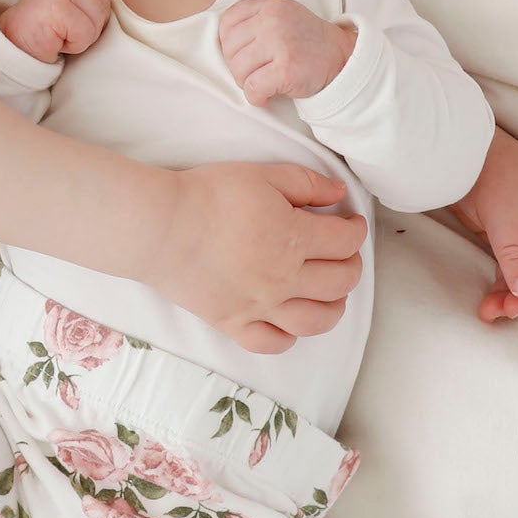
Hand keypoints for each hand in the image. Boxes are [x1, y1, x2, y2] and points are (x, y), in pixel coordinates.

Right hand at [0, 0, 110, 64]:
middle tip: (63, 28)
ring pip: (96, 20)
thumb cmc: (41, 28)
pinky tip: (55, 40)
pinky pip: (85, 35)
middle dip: (89, 23)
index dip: (90, 3)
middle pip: (102, 1)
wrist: (12, 45)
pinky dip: (73, 45)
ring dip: (81, 37)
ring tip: (59, 33)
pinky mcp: (58, 10)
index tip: (67, 13)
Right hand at [162, 161, 365, 354]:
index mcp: (294, 238)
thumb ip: (306, 183)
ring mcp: (260, 306)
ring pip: (316, 321)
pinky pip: (272, 343)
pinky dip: (288, 337)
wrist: (160, 227)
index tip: (351, 223)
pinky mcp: (234, 323)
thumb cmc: (208, 195)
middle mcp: (284, 278)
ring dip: (334, 307)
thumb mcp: (262, 174)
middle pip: (340, 282)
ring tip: (330, 293)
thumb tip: (340, 195)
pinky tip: (288, 321)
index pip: (346, 242)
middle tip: (344, 254)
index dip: (356, 230)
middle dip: (352, 266)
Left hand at [218, 0, 356, 106]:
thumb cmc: (306, 41)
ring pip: (238, 70)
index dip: (228, 42)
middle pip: (229, 49)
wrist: (341, 58)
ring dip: (247, 83)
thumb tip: (222, 43)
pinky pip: (253, 88)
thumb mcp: (282, 16)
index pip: (227, 21)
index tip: (243, 53)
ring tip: (263, 82)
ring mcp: (280, 44)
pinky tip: (267, 96)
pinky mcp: (286, 69)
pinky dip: (256, 97)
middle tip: (257, 71)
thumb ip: (254, 20)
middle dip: (238, 66)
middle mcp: (272, 21)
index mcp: (269, 6)